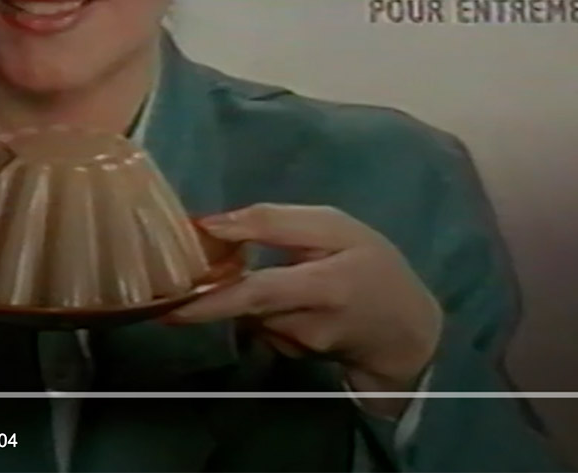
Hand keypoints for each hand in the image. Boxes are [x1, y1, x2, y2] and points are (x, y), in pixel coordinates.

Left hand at [165, 203, 442, 415]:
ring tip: (262, 269)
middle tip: (176, 289)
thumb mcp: (334, 227)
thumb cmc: (372, 265)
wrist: (407, 330)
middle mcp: (308, 325)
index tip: (170, 300)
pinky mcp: (291, 356)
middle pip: (244, 306)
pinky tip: (283, 297)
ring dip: (241, 294)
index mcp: (324, 285)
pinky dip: (258, 308)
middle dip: (206, 298)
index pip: (258, 293)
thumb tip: (211, 224)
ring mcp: (298, 347)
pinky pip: (260, 326)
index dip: (211, 298)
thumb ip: (274, 222)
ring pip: (249, 315)